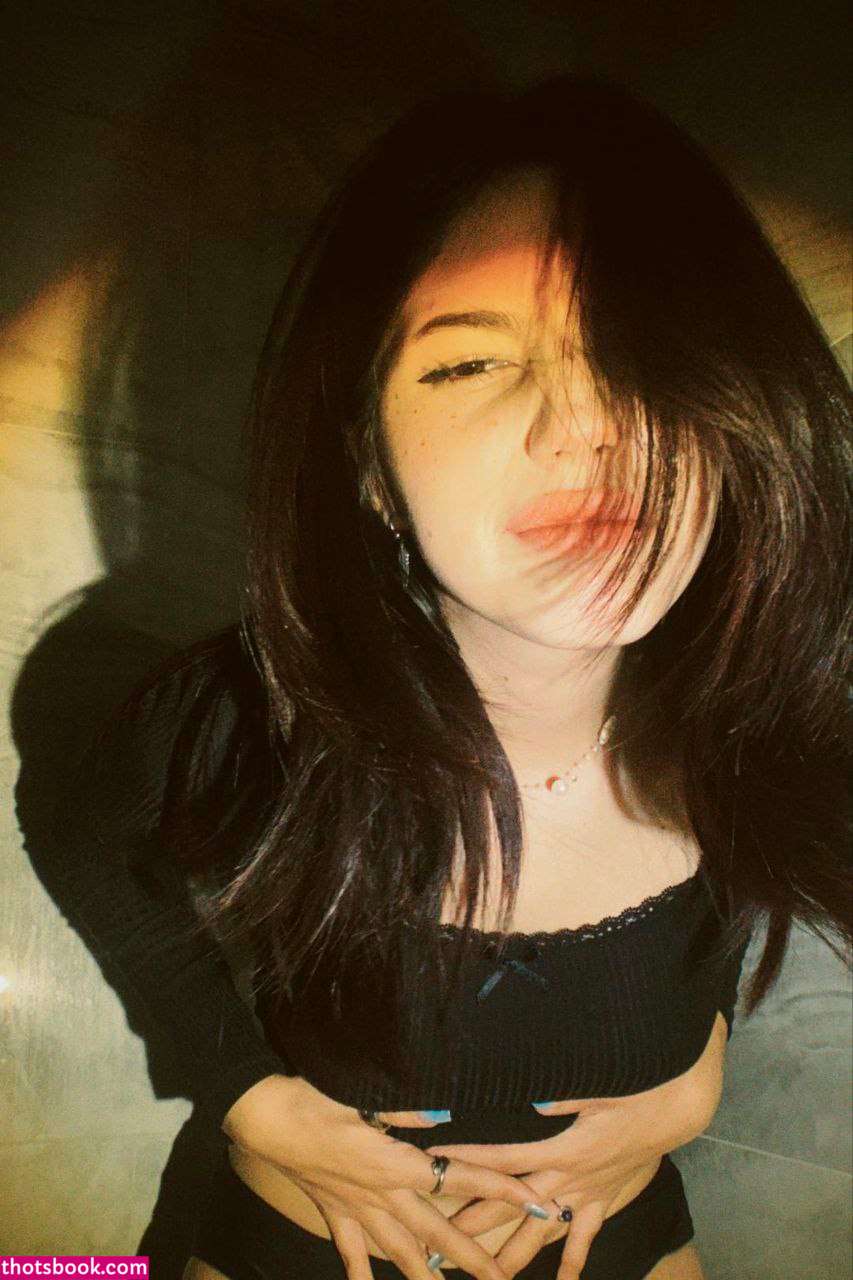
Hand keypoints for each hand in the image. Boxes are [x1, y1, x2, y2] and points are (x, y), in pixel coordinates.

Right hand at [222, 1073, 554, 1279]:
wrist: (266, 1118)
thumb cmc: (316, 1098)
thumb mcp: (363, 1096)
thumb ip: (408, 1110)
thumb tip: (443, 1114)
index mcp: (397, 1164)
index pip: (460, 1177)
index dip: (500, 1189)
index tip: (535, 1201)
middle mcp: (383, 1195)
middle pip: (439, 1232)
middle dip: (475, 1257)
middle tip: (505, 1277)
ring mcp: (358, 1211)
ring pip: (402, 1252)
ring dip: (429, 1276)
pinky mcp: (335, 1214)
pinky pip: (353, 1255)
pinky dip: (363, 1277)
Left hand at [424, 1010, 728, 1278]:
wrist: (674, 1110)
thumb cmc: (634, 1090)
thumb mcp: (599, 1086)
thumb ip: (565, 1094)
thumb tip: (536, 1099)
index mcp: (560, 1150)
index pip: (504, 1156)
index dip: (471, 1159)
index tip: (438, 1161)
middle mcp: (567, 1180)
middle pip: (512, 1204)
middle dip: (475, 1221)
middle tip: (440, 1241)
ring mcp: (584, 1194)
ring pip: (541, 1231)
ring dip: (513, 1254)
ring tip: (485, 1275)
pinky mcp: (601, 1199)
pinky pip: (583, 1237)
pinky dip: (572, 1262)